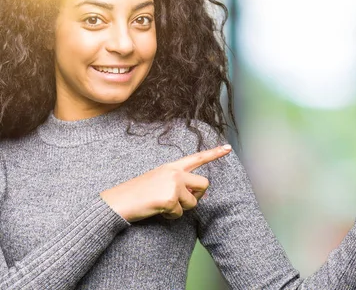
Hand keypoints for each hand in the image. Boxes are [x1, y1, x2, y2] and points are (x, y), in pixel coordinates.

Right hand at [100, 144, 231, 221]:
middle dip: (197, 195)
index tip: (229, 147)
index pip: (197, 158)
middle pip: (204, 184)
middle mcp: (175, 172)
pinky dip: (170, 216)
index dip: (215, 153)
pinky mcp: (170, 199)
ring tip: (163, 205)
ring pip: (193, 202)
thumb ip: (179, 183)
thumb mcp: (159, 181)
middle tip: (181, 201)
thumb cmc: (137, 193)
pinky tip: (158, 211)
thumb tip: (201, 193)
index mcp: (172, 166)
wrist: (118, 202)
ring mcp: (173, 185)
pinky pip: (180, 213)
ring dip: (181, 208)